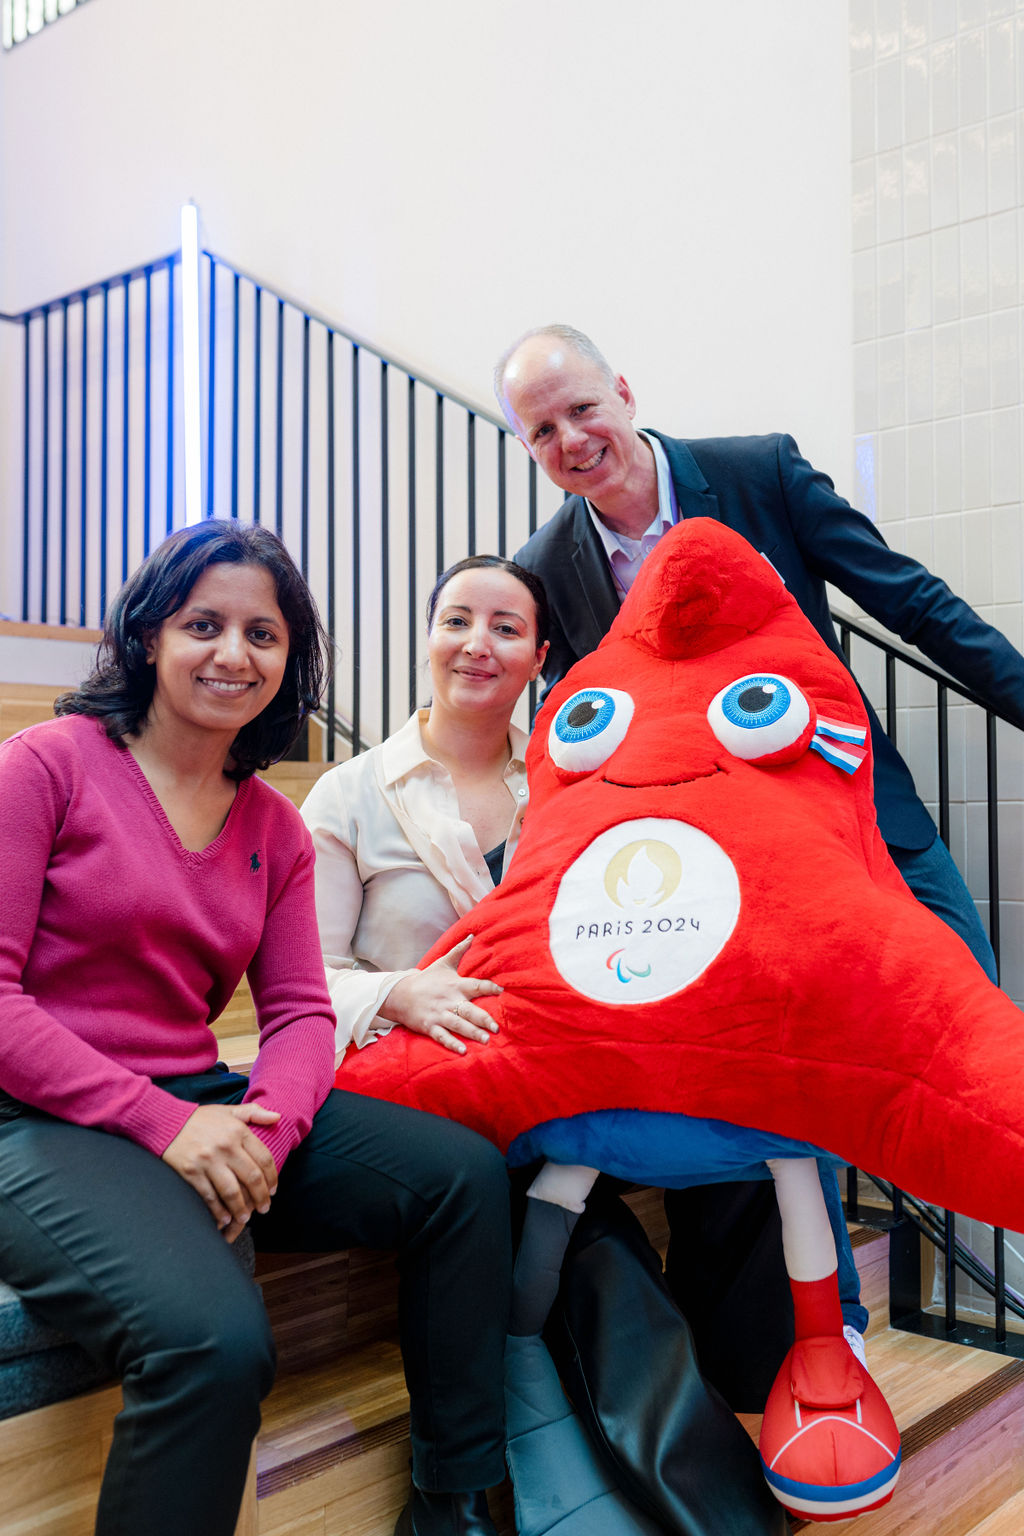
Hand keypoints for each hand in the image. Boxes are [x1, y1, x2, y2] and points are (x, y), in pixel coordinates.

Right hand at [162, 1103, 280, 1242]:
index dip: (273, 1177)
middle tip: (264, 1208)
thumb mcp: (229, 1111)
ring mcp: (207, 1161)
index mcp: (238, 1131)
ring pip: (232, 1191)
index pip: (264, 1158)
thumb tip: (278, 1117)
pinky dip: (218, 1211)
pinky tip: (225, 1218)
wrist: (165, 1122)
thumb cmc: (200, 1119)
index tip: (274, 1189)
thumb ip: (254, 1113)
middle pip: (252, 1178)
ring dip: (242, 1209)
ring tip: (246, 1217)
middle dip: (261, 1197)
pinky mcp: (191, 1173)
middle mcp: (225, 1146)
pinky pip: (209, 1196)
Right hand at [381, 935, 501, 1053]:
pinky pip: (442, 1036)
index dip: (489, 987)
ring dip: (472, 1033)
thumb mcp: (442, 963)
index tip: (502, 991)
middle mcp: (448, 1000)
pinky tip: (463, 1051)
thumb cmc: (426, 979)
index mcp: (455, 985)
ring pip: (458, 1025)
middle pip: (468, 1010)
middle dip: (483, 1018)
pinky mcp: (429, 1026)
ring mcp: (439, 1014)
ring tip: (486, 1040)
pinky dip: (452, 1043)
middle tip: (496, 1027)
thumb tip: (472, 935)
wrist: (399, 993)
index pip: (476, 985)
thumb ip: (459, 951)